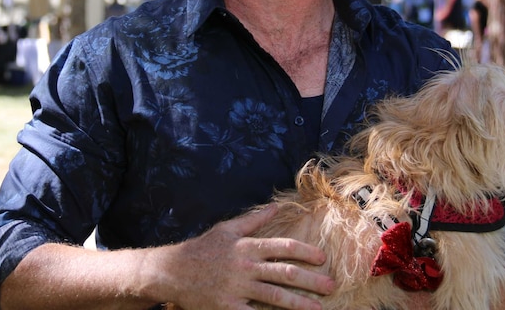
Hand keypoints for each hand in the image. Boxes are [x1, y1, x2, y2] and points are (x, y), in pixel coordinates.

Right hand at [157, 205, 334, 309]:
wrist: (172, 271)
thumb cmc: (202, 248)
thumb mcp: (226, 228)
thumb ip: (254, 220)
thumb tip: (276, 206)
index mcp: (247, 246)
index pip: (284, 247)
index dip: (306, 252)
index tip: (322, 258)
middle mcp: (246, 266)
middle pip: (285, 273)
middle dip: (311, 280)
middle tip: (332, 285)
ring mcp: (238, 288)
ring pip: (275, 296)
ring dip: (299, 303)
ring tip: (317, 309)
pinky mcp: (228, 307)